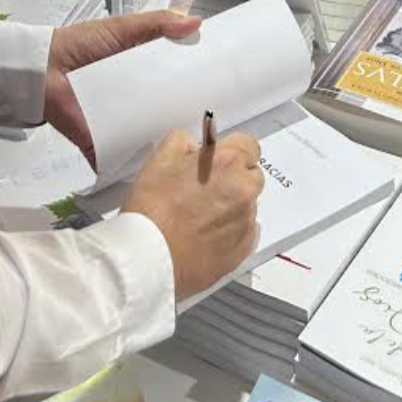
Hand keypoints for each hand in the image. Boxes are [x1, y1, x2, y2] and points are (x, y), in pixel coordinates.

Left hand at [44, 10, 200, 166]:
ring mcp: (120, 121)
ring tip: (196, 150)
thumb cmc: (83, 45)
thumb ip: (157, 24)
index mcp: (140, 70)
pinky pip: (124, 155)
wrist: (43, 71)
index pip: (172, 79)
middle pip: (164, 110)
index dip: (192, 83)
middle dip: (184, 117)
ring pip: (149, 135)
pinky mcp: (104, 142)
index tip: (221, 89)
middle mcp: (133, 97)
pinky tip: (163, 167)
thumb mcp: (122, 29)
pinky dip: (138, 162)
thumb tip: (197, 22)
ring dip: (166, 141)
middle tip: (214, 124)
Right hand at [123, 128, 264, 299]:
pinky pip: (245, 232)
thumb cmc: (153, 213)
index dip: (230, 151)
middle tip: (205, 188)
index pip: (248, 145)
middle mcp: (243, 191)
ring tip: (199, 216)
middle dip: (233, 178)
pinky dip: (230, 231)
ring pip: (247, 205)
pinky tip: (205, 234)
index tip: (218, 159)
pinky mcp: (243, 249)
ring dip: (231, 205)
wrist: (150, 259)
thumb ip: (182, 143)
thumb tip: (192, 147)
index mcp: (227, 163)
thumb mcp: (159, 160)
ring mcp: (245, 222)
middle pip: (251, 175)